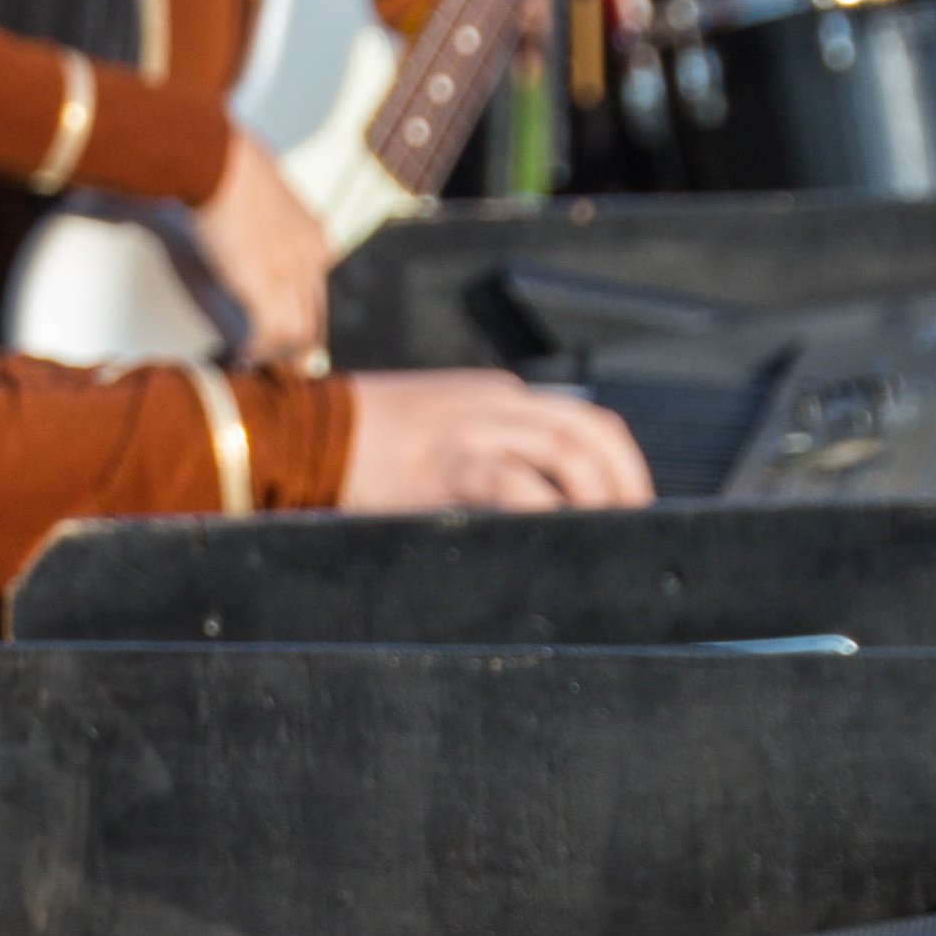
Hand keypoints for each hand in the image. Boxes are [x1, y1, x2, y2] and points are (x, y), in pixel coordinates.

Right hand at [195, 130, 330, 361]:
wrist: (219, 163)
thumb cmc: (233, 168)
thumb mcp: (269, 197)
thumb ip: (273, 221)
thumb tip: (258, 234)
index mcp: (317, 237)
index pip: (329, 294)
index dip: (317, 322)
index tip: (305, 339)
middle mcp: (312, 259)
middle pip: (320, 320)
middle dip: (305, 349)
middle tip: (291, 367)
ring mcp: (291, 274)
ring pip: (300, 333)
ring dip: (279, 352)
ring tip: (259, 358)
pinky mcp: (265, 286)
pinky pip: (271, 334)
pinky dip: (258, 349)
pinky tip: (243, 352)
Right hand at [340, 368, 653, 512]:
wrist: (297, 432)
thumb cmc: (363, 446)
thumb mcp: (440, 435)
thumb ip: (486, 458)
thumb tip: (533, 510)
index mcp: (499, 396)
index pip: (585, 421)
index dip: (622, 467)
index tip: (632, 508)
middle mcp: (497, 404)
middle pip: (591, 432)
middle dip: (626, 484)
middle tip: (638, 530)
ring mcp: (472, 430)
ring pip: (566, 450)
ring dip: (600, 497)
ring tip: (611, 539)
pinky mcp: (444, 463)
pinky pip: (511, 483)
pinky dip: (545, 509)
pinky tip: (561, 537)